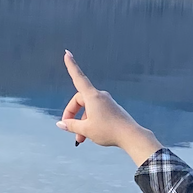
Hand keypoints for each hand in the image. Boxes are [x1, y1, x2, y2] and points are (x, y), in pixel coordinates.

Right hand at [58, 52, 161, 167]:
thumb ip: (71, 125)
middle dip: (73, 115)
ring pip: (88, 110)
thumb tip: (61, 124)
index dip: (71, 66)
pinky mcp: (112, 109)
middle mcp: (100, 96)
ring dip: (82, 123)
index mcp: (92, 96)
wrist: (131, 136)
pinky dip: (90, 123)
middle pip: (79, 100)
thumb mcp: (86, 130)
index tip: (67, 53)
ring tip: (80, 139)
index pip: (78, 77)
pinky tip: (90, 136)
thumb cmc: (108, 131)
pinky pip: (96, 113)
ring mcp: (107, 102)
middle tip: (69, 128)